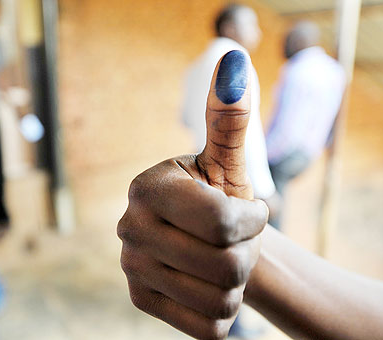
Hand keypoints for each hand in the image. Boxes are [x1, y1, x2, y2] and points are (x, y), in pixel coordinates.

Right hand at [117, 50, 267, 339]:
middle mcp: (129, 228)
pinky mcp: (141, 302)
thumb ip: (229, 117)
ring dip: (235, 282)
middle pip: (225, 264)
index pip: (223, 222)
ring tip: (219, 260)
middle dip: (247, 252)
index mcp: (147, 188)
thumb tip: (233, 62)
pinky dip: (222, 310)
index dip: (254, 220)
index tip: (250, 212)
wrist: (206, 238)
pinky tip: (208, 285)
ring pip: (220, 299)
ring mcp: (132, 270)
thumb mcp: (227, 159)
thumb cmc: (221, 194)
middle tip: (235, 239)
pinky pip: (209, 328)